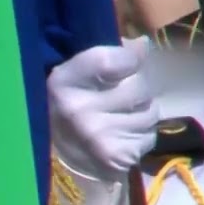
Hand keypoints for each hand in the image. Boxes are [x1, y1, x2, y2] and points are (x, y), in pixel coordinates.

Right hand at [49, 37, 159, 180]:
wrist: (53, 159)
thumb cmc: (69, 106)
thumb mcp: (76, 73)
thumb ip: (110, 54)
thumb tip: (143, 46)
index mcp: (64, 82)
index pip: (118, 58)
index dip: (129, 59)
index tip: (123, 66)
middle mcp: (79, 110)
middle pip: (142, 86)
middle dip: (139, 88)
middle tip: (121, 96)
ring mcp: (99, 137)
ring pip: (150, 112)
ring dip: (142, 113)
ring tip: (120, 118)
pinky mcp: (118, 158)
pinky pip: (149, 136)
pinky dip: (141, 135)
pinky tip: (121, 137)